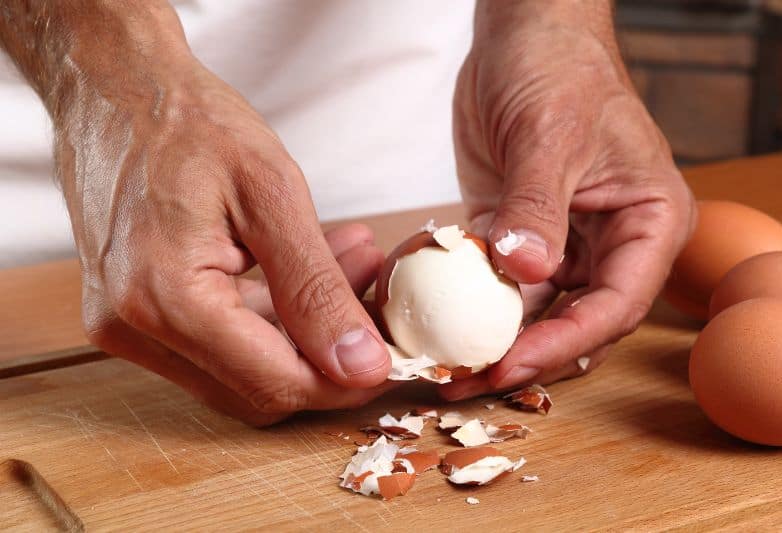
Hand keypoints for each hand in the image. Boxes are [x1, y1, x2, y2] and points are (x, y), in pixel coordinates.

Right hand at [57, 54, 391, 424]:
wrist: (115, 88)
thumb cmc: (188, 122)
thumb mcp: (272, 195)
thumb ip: (316, 289)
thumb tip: (360, 364)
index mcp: (165, 297)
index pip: (275, 382)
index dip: (344, 380)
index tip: (392, 356)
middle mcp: (133, 326)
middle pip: (258, 387)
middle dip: (328, 354)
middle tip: (376, 301)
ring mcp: (126, 324)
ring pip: (241, 368)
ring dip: (304, 330)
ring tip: (353, 263)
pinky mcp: (132, 313)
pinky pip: (215, 341)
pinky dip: (270, 317)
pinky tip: (309, 267)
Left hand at [443, 1, 694, 398]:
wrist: (523, 34)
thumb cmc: (558, 66)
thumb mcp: (549, 133)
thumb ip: (536, 205)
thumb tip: (524, 269)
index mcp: (649, 221)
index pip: (617, 303)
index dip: (565, 342)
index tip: (510, 363)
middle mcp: (613, 241)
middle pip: (576, 321)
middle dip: (524, 355)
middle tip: (467, 379)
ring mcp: (565, 242)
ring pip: (534, 312)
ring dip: (492, 339)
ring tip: (445, 365)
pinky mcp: (520, 237)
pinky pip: (498, 285)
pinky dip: (469, 305)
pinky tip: (434, 321)